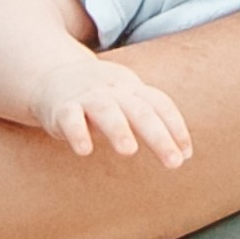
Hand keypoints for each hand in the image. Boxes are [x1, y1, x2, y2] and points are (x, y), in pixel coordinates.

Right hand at [31, 50, 192, 169]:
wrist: (52, 75)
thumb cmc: (101, 96)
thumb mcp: (127, 100)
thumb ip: (151, 119)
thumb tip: (184, 153)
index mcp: (132, 89)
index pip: (160, 103)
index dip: (175, 126)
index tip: (187, 154)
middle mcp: (113, 91)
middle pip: (139, 110)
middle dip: (158, 136)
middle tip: (174, 162)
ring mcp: (87, 97)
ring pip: (106, 110)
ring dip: (118, 129)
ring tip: (129, 151)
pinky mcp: (62, 108)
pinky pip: (70, 118)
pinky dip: (77, 132)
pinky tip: (85, 150)